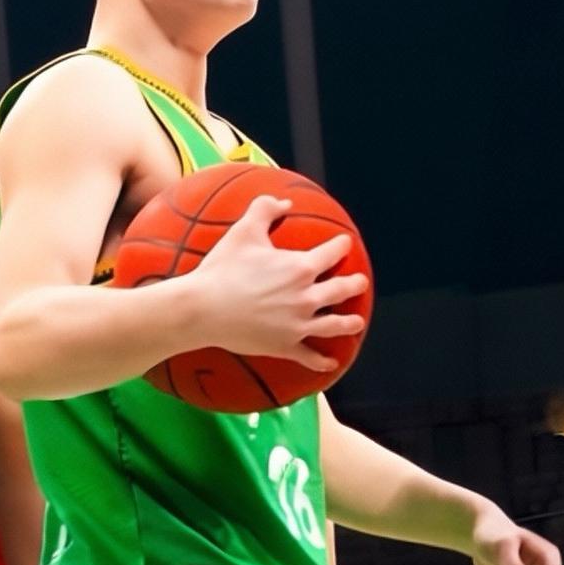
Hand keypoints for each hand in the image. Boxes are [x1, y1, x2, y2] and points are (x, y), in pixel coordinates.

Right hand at [194, 196, 369, 371]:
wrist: (203, 309)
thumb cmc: (223, 269)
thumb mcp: (244, 230)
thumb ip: (265, 209)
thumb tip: (283, 201)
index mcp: (300, 268)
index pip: (332, 253)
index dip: (340, 246)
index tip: (344, 244)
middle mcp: (306, 297)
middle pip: (341, 290)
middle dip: (354, 284)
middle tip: (360, 282)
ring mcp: (298, 324)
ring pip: (333, 325)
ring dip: (349, 323)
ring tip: (357, 322)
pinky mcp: (284, 345)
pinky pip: (309, 356)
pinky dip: (322, 361)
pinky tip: (331, 363)